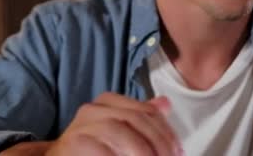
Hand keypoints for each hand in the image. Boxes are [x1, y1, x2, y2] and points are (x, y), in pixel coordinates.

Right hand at [48, 93, 181, 155]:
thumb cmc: (90, 147)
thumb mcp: (117, 129)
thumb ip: (140, 117)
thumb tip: (165, 104)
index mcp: (107, 101)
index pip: (146, 110)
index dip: (165, 132)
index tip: (178, 152)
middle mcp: (93, 109)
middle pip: (136, 119)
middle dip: (158, 143)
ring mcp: (81, 125)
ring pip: (120, 131)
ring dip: (141, 151)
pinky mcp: (74, 142)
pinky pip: (102, 149)